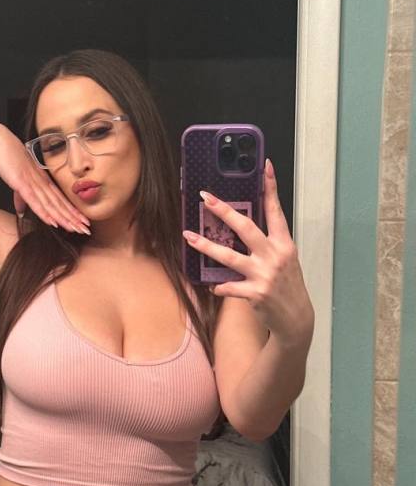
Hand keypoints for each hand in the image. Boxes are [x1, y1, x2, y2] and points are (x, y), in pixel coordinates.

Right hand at [0, 123, 90, 233]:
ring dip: (64, 219)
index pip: (61, 200)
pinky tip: (53, 223)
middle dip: (74, 218)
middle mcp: (42, 183)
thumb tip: (21, 212)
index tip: (84, 222)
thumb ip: (21, 198)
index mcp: (43, 181)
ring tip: (75, 229)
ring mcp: (33, 183)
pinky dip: (44, 213)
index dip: (73, 212)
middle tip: (87, 230)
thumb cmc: (8, 158)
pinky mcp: (21, 184)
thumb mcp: (17, 181)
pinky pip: (35, 201)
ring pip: (52, 205)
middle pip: (60, 204)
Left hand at [182, 159, 313, 343]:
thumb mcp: (285, 261)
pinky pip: (229, 287)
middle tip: (206, 198)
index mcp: (284, 244)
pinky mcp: (255, 293)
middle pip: (246, 227)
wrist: (296, 318)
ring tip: (188, 237)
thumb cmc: (287, 286)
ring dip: (206, 246)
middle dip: (224, 211)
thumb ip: (269, 245)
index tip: (265, 167)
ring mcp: (264, 274)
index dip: (270, 188)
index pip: (276, 211)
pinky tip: (213, 286)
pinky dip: (219, 286)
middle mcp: (275, 256)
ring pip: (229, 256)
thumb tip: (244, 229)